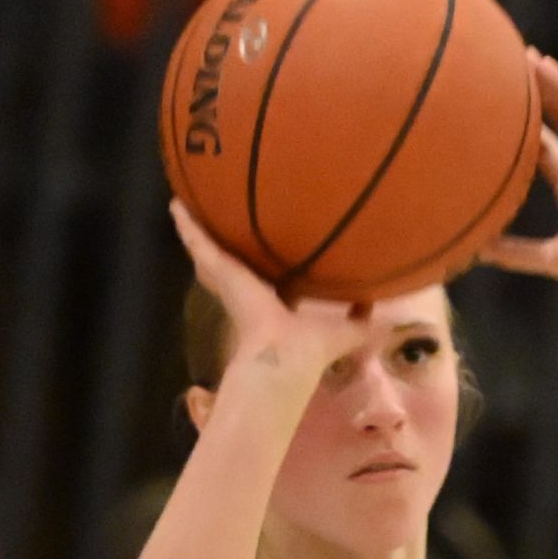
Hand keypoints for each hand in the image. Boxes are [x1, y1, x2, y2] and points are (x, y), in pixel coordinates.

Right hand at [170, 200, 365, 385]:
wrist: (287, 357)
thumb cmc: (313, 349)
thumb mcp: (346, 329)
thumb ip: (362, 317)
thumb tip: (380, 304)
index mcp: (277, 301)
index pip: (271, 277)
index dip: (271, 264)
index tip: (272, 245)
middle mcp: (251, 289)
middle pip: (236, 261)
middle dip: (228, 241)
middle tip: (220, 216)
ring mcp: (232, 280)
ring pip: (212, 249)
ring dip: (201, 228)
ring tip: (189, 201)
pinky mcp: (220, 273)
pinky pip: (198, 243)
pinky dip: (187, 225)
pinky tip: (176, 203)